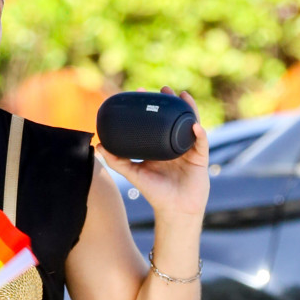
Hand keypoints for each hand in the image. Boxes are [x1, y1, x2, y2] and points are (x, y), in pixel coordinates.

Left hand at [97, 90, 209, 220]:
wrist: (174, 210)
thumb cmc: (155, 193)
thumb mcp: (133, 174)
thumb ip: (116, 161)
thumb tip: (97, 146)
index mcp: (161, 146)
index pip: (157, 121)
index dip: (152, 107)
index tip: (142, 92)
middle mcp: (176, 144)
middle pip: (175, 118)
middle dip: (171, 102)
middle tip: (164, 89)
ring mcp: (189, 150)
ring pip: (190, 124)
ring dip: (188, 109)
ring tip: (183, 96)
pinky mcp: (200, 158)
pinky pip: (201, 143)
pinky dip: (199, 134)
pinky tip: (194, 126)